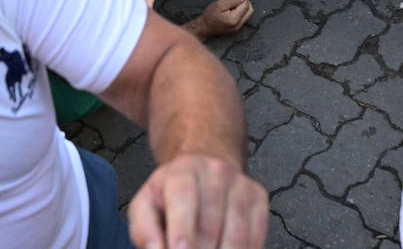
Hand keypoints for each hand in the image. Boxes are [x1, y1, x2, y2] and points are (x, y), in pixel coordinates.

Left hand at [128, 154, 267, 248]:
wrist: (204, 166)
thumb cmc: (171, 193)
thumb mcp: (145, 205)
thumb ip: (144, 231)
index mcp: (183, 171)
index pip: (184, 198)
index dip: (182, 229)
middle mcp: (216, 173)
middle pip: (211, 224)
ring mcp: (241, 184)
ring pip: (236, 233)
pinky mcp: (258, 198)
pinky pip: (255, 236)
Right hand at [184, 0, 252, 41]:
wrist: (203, 27)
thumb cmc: (209, 16)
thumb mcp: (220, 4)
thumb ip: (233, 0)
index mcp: (234, 19)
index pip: (246, 5)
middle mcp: (238, 25)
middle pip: (250, 10)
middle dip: (245, 2)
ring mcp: (238, 27)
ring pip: (248, 14)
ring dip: (243, 6)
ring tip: (233, 3)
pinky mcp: (236, 27)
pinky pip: (243, 17)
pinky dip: (240, 11)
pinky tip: (232, 9)